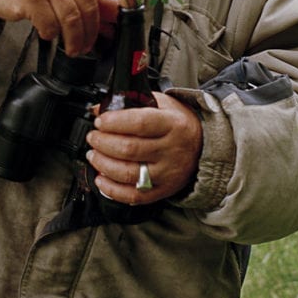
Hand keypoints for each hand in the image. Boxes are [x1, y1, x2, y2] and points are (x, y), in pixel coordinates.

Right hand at [0, 0, 133, 56]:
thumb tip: (117, 12)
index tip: (128, 11)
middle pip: (91, 4)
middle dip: (93, 30)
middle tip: (90, 44)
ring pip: (73, 18)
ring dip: (76, 39)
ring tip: (74, 47)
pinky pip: (51, 25)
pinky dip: (53, 34)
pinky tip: (50, 33)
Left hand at [85, 92, 201, 203]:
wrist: (204, 146)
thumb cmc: (178, 122)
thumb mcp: (161, 103)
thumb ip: (131, 102)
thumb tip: (98, 108)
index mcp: (173, 124)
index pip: (140, 123)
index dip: (115, 122)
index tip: (100, 121)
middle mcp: (171, 150)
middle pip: (129, 149)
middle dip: (103, 143)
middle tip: (93, 137)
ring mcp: (167, 173)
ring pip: (128, 173)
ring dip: (103, 164)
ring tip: (93, 155)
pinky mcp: (162, 190)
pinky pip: (133, 195)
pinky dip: (112, 189)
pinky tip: (100, 178)